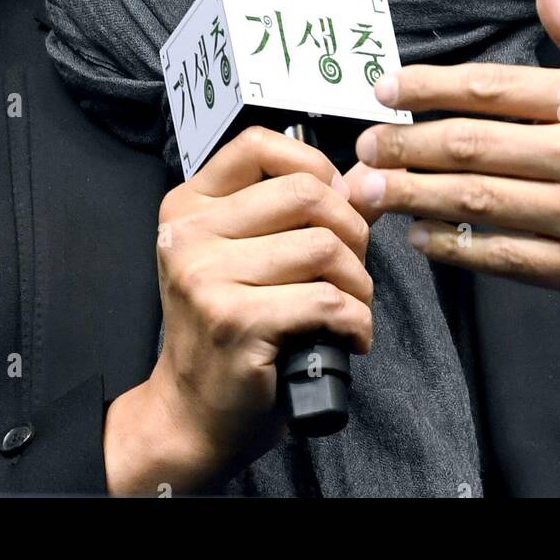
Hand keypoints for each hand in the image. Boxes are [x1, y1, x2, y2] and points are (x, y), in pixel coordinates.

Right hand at [106, 125, 371, 495]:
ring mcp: (208, 278)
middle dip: (351, 230)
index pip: (258, 144)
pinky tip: (348, 337)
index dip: (313, 166)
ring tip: (350, 307)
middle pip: (305, 193)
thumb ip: (307, 212)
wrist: (192, 415)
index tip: (334, 203)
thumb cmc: (231, 332)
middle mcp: (191, 234)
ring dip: (358, 283)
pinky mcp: (236, 322)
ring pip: (323, 248)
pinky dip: (356, 322)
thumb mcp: (254, 258)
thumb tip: (369, 175)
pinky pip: (327, 301)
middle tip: (352, 267)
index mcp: (189, 207)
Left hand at [343, 0, 559, 322]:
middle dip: (404, 146)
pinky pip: (505, 259)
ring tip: (366, 191)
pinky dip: (456, 248)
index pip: (492, 87)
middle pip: (472, 145)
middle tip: (358, 147)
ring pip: (478, 202)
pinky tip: (421, 238)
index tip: (382, 89)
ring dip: (413, 196)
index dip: (427, 87)